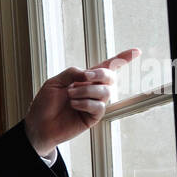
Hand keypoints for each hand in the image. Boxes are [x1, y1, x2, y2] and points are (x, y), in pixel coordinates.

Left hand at [23, 48, 139, 156]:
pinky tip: (74, 105)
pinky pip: (99, 106)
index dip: (122, 59)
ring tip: (70, 96)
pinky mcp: (92, 117)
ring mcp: (93, 103)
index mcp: (84, 79)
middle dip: (101, 74)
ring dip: (88, 91)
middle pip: (110, 77)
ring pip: (106, 92)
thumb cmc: (44, 104)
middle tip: (86, 77)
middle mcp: (91, 90)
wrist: (38, 125)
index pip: (107, 66)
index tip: (137, 51)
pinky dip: (86, 103)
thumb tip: (88, 73)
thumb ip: (72, 74)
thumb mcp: (54, 83)